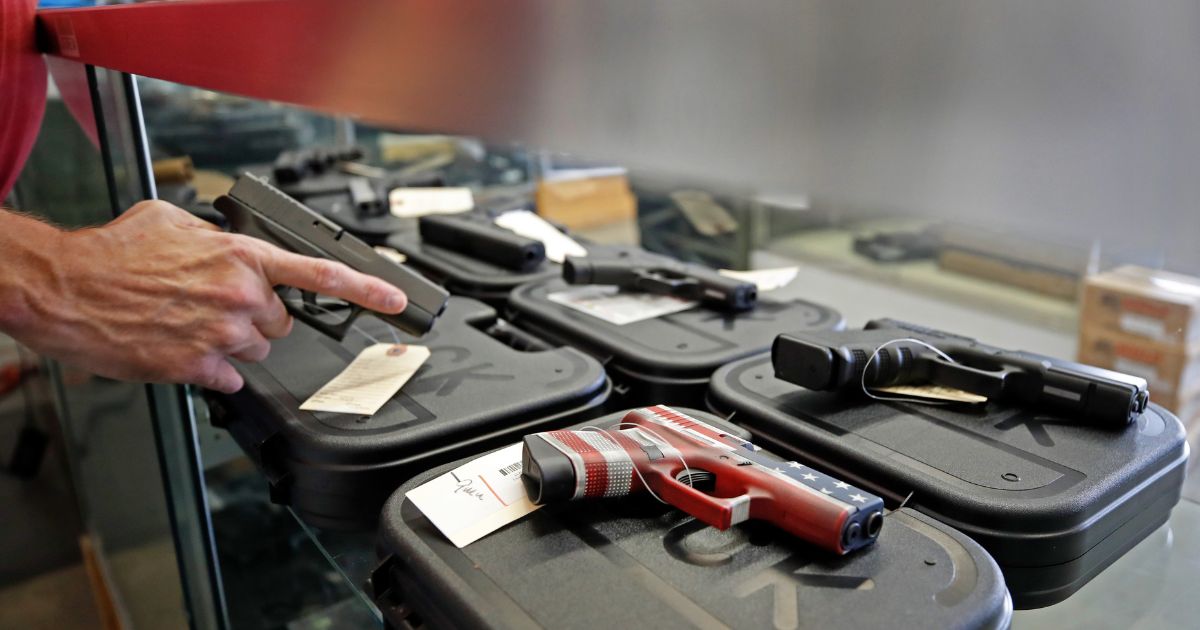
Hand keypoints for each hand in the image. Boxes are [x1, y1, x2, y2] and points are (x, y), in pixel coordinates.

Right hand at [6, 201, 407, 391]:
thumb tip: (231, 243)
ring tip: (187, 323)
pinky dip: (209, 367)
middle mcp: (241, 295)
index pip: (320, 275)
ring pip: (256, 350)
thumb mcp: (171, 220)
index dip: (366, 290)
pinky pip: (228, 377)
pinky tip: (179, 347)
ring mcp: (222, 334)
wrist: (65, 288)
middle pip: (280, 322)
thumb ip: (217, 235)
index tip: (397, 301)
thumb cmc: (112, 254)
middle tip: (212, 306)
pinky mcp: (199, 366)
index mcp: (242, 257)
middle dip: (255, 317)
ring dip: (231, 342)